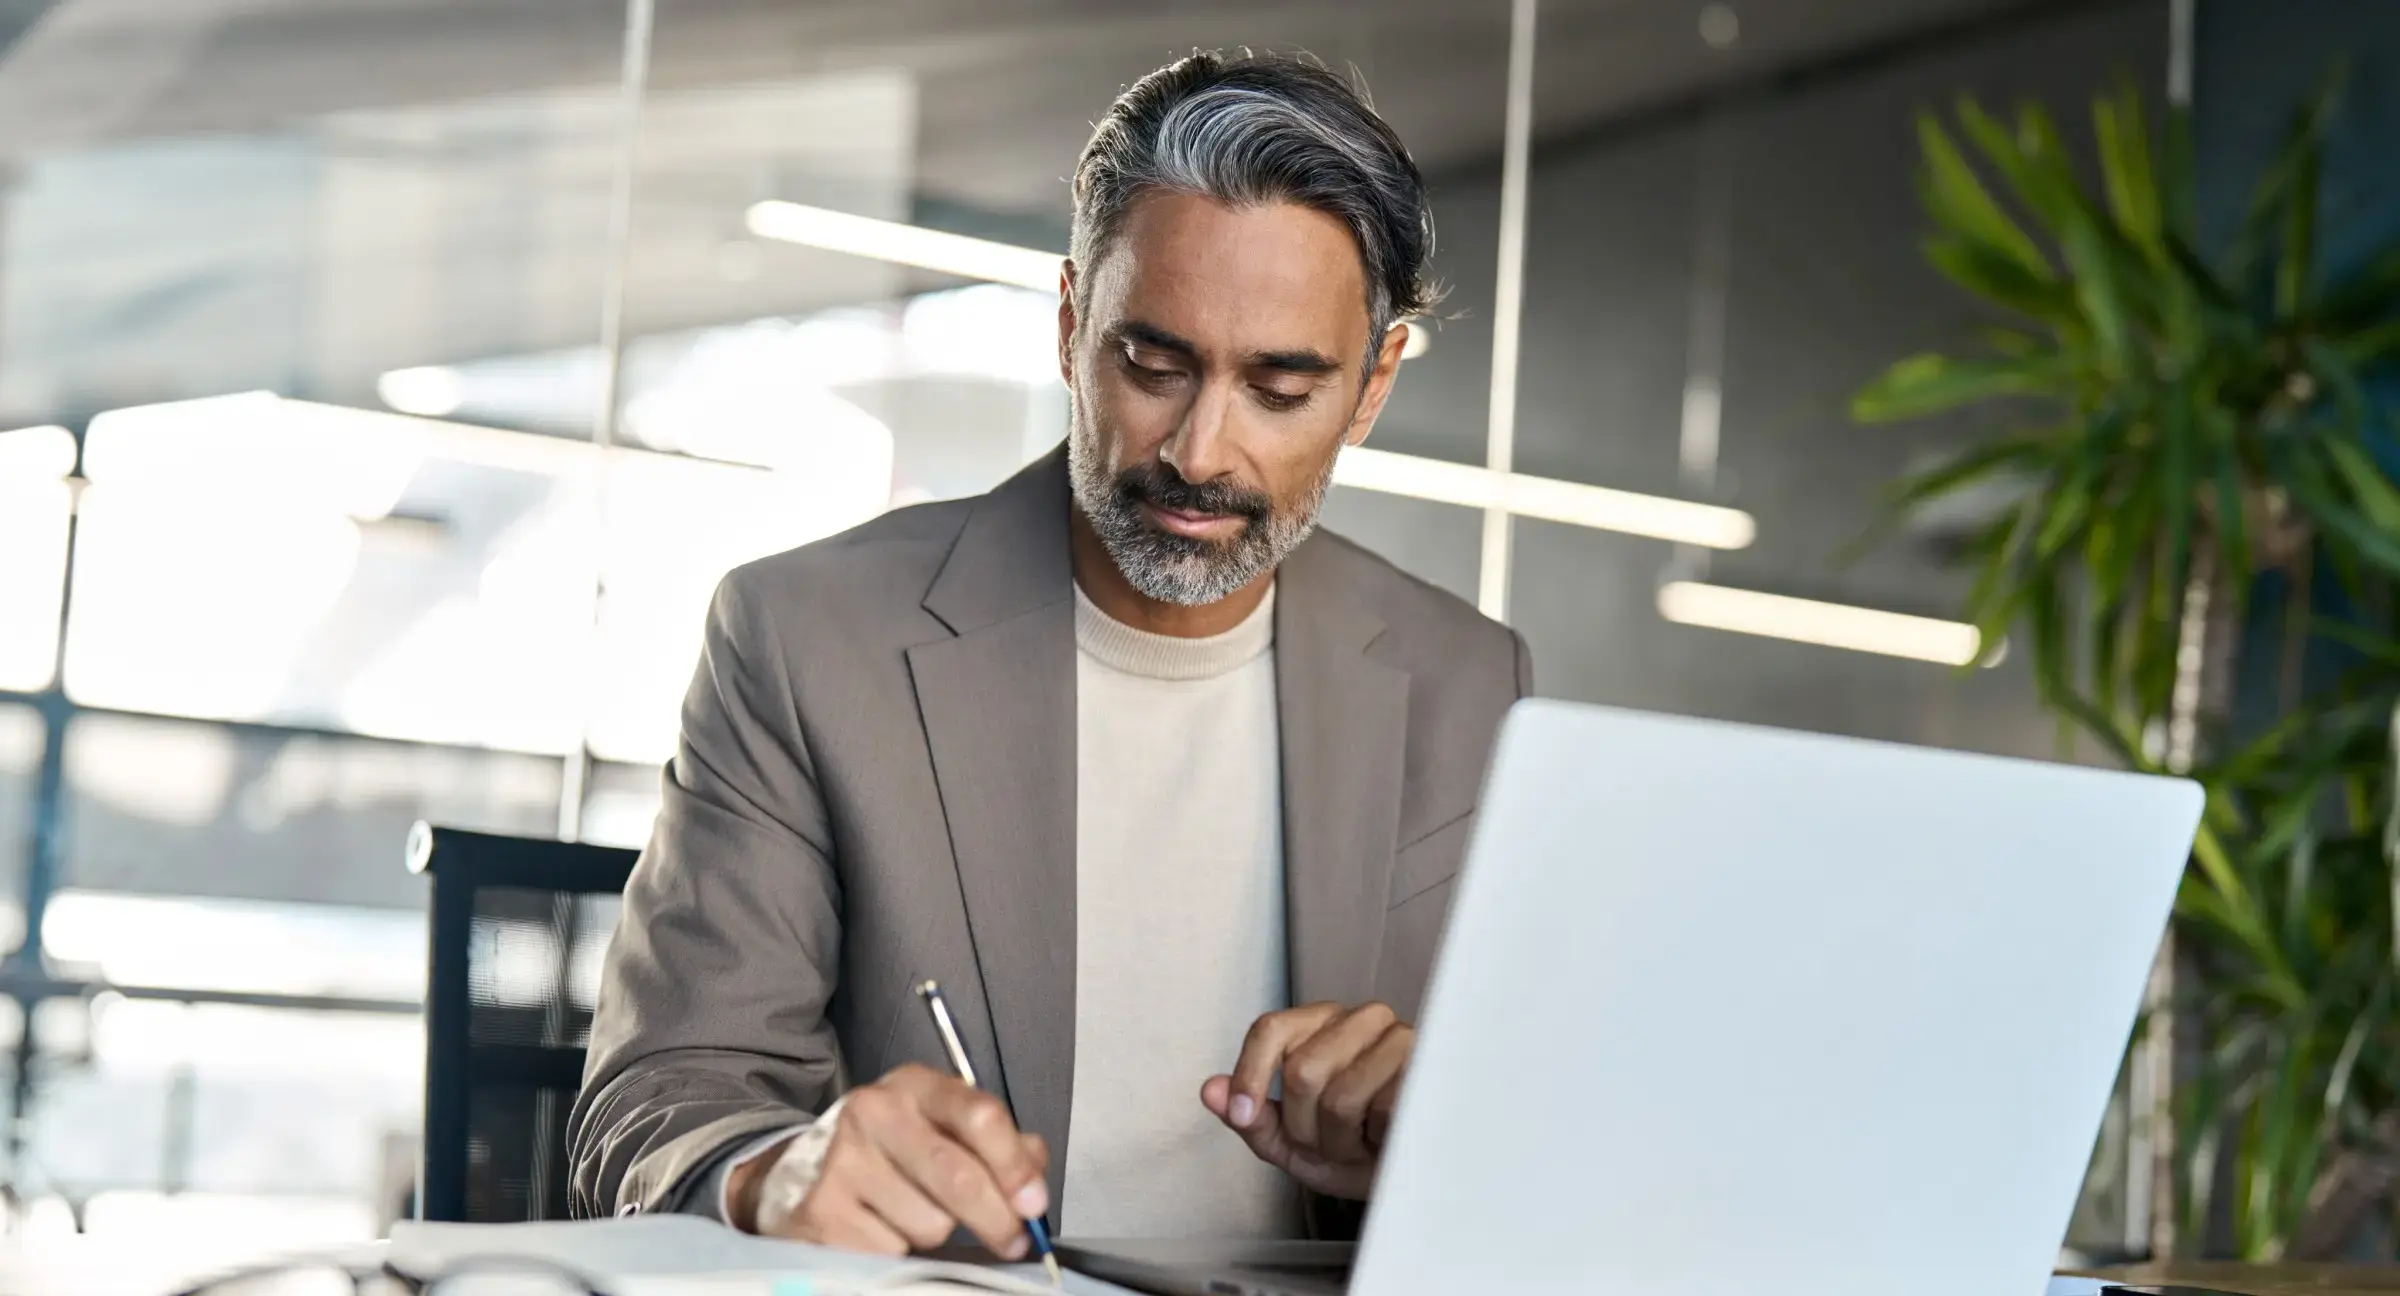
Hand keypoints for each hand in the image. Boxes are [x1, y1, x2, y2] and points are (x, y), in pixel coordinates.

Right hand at [732, 1063, 1049, 1256]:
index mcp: (915, 1085)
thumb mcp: (942, 1127)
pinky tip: (883, 1229)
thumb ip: (997, 1144)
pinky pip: (892, 1250)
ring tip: (915, 1214)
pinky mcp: (822, 1211)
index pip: (979, 1116)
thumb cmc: (892, 1150)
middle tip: (1014, 1240)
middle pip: (958, 1176)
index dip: (1014, 1164)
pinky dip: (900, 1251)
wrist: (801, 1171)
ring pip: (930, 1223)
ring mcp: (843, 1161)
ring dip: (938, 1232)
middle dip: (997, 1217)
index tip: (1034, 1202)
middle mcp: (874, 1112)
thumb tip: (1033, 1179)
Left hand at [1201, 1001, 1412, 1200]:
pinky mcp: (1430, 1067)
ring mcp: (1398, 1038)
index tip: (1244, 1115)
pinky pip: (1383, 1111)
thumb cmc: (1352, 1151)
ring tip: (1358, 1143)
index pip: (1270, 1029)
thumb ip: (1250, 1117)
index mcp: (1319, 1024)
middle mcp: (1358, 1019)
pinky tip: (1387, 1138)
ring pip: (1340, 1096)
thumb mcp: (1290, 1143)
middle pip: (1302, 1070)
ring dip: (1341, 1141)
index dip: (1250, 1075)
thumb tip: (1210, 1090)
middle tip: (1325, 1143)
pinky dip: (1377, 1140)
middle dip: (1304, 1127)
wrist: (1409, 1175)